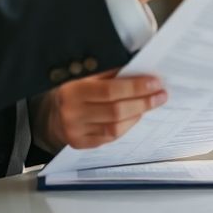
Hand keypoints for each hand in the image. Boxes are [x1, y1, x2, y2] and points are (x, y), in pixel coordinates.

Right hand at [36, 70, 166, 149]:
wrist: (51, 113)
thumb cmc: (74, 90)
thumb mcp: (84, 76)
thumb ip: (108, 74)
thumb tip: (140, 68)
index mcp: (72, 90)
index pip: (110, 90)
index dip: (135, 87)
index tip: (154, 82)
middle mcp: (72, 112)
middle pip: (116, 110)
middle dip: (143, 102)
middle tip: (161, 95)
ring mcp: (75, 131)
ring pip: (115, 127)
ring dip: (137, 114)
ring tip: (150, 104)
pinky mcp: (80, 144)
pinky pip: (110, 137)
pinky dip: (126, 126)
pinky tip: (135, 116)